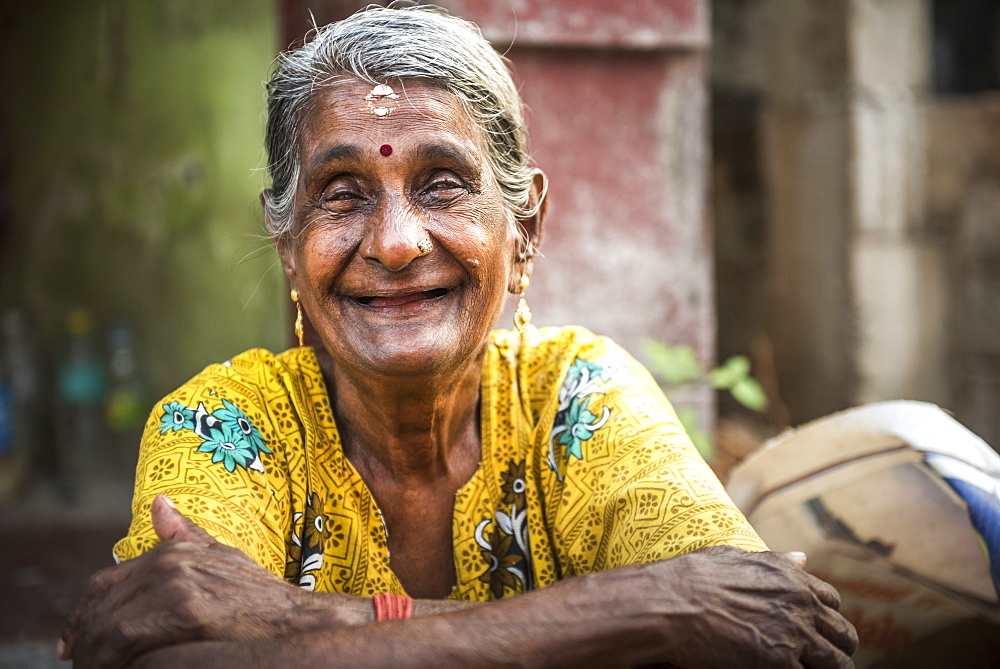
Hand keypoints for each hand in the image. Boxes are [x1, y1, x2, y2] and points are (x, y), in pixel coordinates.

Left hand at [59, 495, 345, 667]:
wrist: (297, 618)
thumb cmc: (261, 597)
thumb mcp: (222, 558)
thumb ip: (186, 535)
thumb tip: (158, 503)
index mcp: (172, 552)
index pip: (102, 585)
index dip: (81, 617)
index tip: (74, 644)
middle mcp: (170, 562)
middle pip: (99, 605)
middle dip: (83, 640)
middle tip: (81, 663)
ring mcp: (177, 584)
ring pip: (107, 624)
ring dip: (93, 654)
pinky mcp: (185, 610)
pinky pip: (126, 638)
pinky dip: (111, 658)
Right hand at [567, 546, 856, 667]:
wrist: (668, 604)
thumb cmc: (690, 579)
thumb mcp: (733, 558)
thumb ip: (774, 562)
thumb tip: (802, 557)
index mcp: (791, 578)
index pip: (832, 603)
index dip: (826, 619)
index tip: (817, 632)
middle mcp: (800, 605)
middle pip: (844, 636)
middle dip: (836, 650)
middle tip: (821, 662)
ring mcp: (794, 636)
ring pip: (836, 664)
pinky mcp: (780, 663)